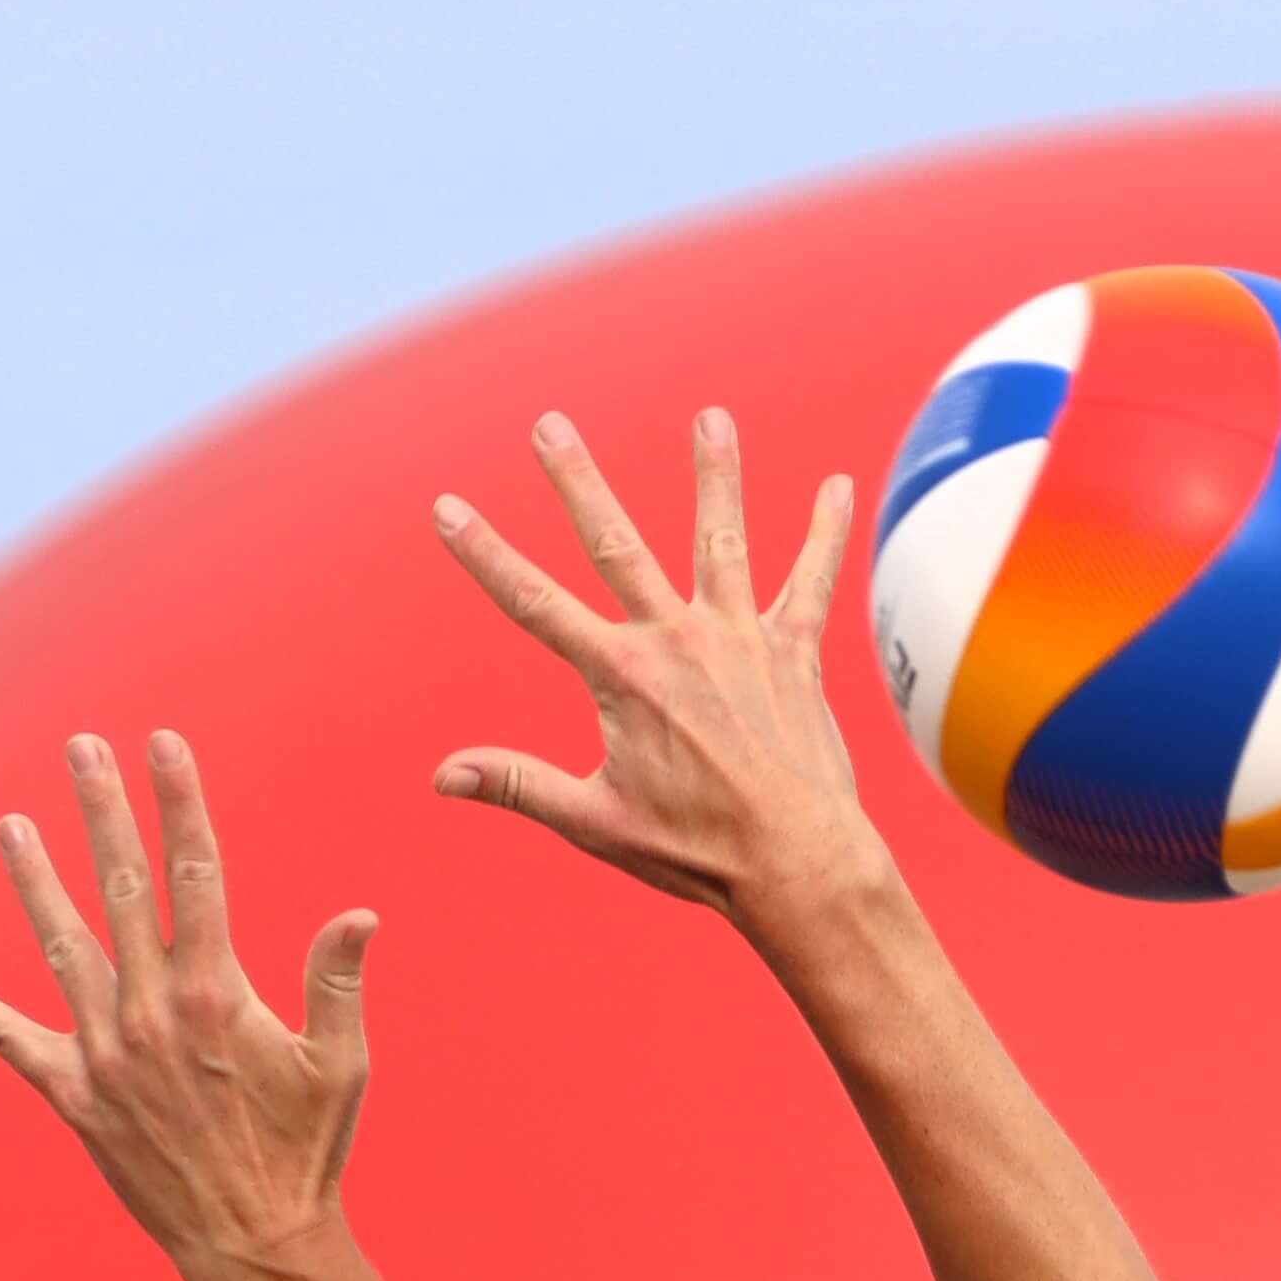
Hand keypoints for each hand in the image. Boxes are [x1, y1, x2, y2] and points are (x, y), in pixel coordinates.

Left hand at [0, 732, 373, 1280]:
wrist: (253, 1246)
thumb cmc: (306, 1153)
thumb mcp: (338, 1067)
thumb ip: (336, 984)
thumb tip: (359, 914)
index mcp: (218, 996)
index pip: (194, 873)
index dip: (176, 801)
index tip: (161, 743)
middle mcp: (151, 1013)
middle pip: (120, 888)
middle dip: (102, 812)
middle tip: (81, 748)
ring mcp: (104, 1052)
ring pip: (60, 945)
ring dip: (34, 879)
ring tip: (11, 822)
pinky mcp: (71, 1094)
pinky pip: (4, 1037)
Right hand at [432, 408, 895, 929]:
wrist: (798, 864)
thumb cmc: (695, 851)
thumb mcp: (595, 821)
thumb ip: (518, 785)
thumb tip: (442, 776)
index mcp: (623, 677)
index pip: (534, 604)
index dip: (485, 555)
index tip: (447, 508)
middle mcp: (679, 640)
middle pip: (616, 544)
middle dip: (576, 481)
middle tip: (548, 423)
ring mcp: (740, 639)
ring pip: (721, 538)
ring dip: (715, 474)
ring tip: (712, 416)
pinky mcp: (795, 653)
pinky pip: (812, 581)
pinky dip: (826, 533)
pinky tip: (838, 484)